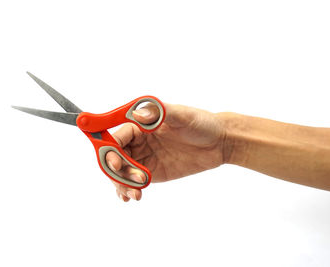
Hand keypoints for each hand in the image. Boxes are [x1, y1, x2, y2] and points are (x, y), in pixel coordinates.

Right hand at [106, 103, 227, 200]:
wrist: (219, 142)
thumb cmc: (201, 123)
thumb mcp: (182, 116)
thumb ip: (159, 113)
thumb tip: (136, 114)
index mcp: (140, 125)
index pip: (116, 138)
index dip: (111, 151)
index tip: (116, 164)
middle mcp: (138, 141)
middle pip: (114, 158)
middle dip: (117, 172)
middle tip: (135, 181)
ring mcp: (144, 157)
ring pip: (121, 172)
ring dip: (123, 184)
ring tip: (136, 193)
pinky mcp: (152, 172)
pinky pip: (133, 181)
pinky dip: (128, 189)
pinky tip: (131, 197)